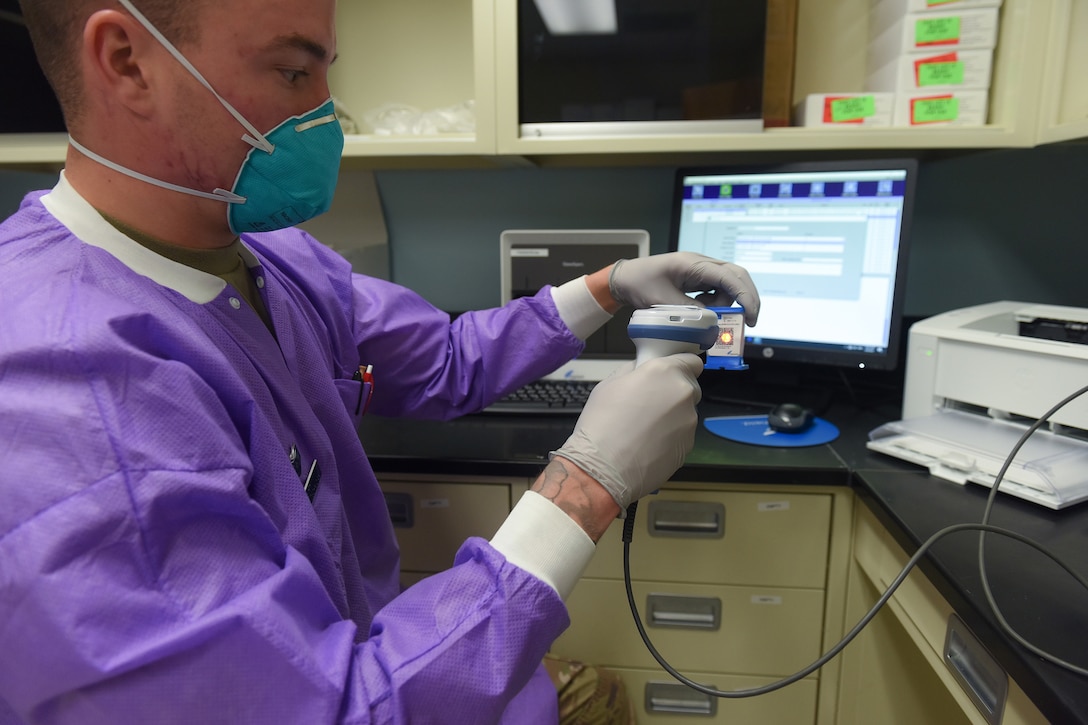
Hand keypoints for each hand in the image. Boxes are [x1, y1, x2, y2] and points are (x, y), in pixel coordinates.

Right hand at [551, 353, 703, 510]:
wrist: (604, 468)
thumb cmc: (602, 422)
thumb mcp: (609, 384)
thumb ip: (634, 371)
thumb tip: (643, 371)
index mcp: (665, 372)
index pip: (691, 361)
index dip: (680, 366)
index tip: (668, 375)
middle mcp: (684, 394)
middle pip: (689, 387)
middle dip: (673, 392)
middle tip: (649, 404)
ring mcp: (689, 422)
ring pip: (685, 413)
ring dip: (672, 417)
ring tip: (644, 430)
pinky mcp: (688, 446)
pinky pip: (682, 435)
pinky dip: (670, 438)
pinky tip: (648, 446)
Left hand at [608, 252, 760, 326]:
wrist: (625, 278)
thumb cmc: (640, 283)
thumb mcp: (663, 301)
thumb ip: (690, 311)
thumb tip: (712, 320)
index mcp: (693, 264)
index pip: (729, 277)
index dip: (745, 296)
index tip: (750, 316)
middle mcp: (701, 264)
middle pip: (737, 276)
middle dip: (747, 298)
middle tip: (748, 320)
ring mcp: (701, 270)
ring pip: (728, 285)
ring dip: (725, 303)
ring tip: (706, 313)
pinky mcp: (698, 279)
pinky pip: (717, 289)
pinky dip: (716, 302)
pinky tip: (701, 308)